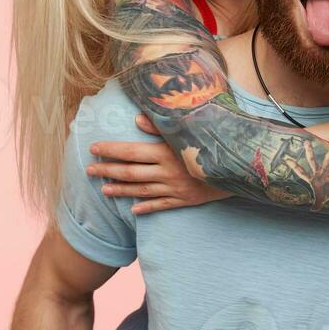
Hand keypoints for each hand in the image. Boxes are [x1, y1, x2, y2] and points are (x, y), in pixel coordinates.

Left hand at [88, 115, 231, 214]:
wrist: (239, 167)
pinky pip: (161, 205)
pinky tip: (133, 210)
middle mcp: (167, 171)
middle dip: (108, 171)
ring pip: (141, 190)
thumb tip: (137, 119)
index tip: (94, 148)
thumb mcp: (188, 131)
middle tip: (89, 170)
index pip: (131, 151)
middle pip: (131, 172)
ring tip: (103, 190)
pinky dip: (146, 208)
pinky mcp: (185, 200)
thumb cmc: (212, 143)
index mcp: (165, 151)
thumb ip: (161, 126)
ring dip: (121, 190)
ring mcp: (175, 188)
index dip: (111, 150)